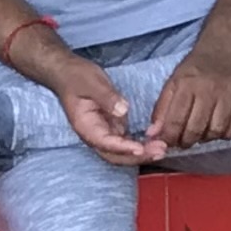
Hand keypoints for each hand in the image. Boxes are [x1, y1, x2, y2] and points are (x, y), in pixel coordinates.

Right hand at [49, 50, 162, 168]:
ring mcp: (105, 132)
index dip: (123, 148)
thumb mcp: (91, 83)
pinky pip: (127, 141)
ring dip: (142, 153)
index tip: (140, 149)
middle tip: (159, 151)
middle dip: (137, 157)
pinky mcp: (113, 126)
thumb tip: (122, 111)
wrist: (68, 73)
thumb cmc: (76, 77)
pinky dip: (141, 144)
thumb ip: (106, 97)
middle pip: (115, 155)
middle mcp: (95, 134)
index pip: (105, 143)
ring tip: (162, 149)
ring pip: (123, 151)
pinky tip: (156, 141)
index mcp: (86, 126)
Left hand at [148, 36, 230, 151]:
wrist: (226, 50)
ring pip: (216, 131)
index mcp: (186, 85)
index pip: (175, 121)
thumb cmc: (196, 68)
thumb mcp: (173, 82)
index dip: (169, 138)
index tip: (167, 143)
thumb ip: (162, 108)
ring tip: (201, 133)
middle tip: (184, 140)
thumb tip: (153, 134)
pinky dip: (226, 135)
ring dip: (206, 138)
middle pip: (195, 129)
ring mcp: (228, 96)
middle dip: (186, 141)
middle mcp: (207, 90)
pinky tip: (219, 129)